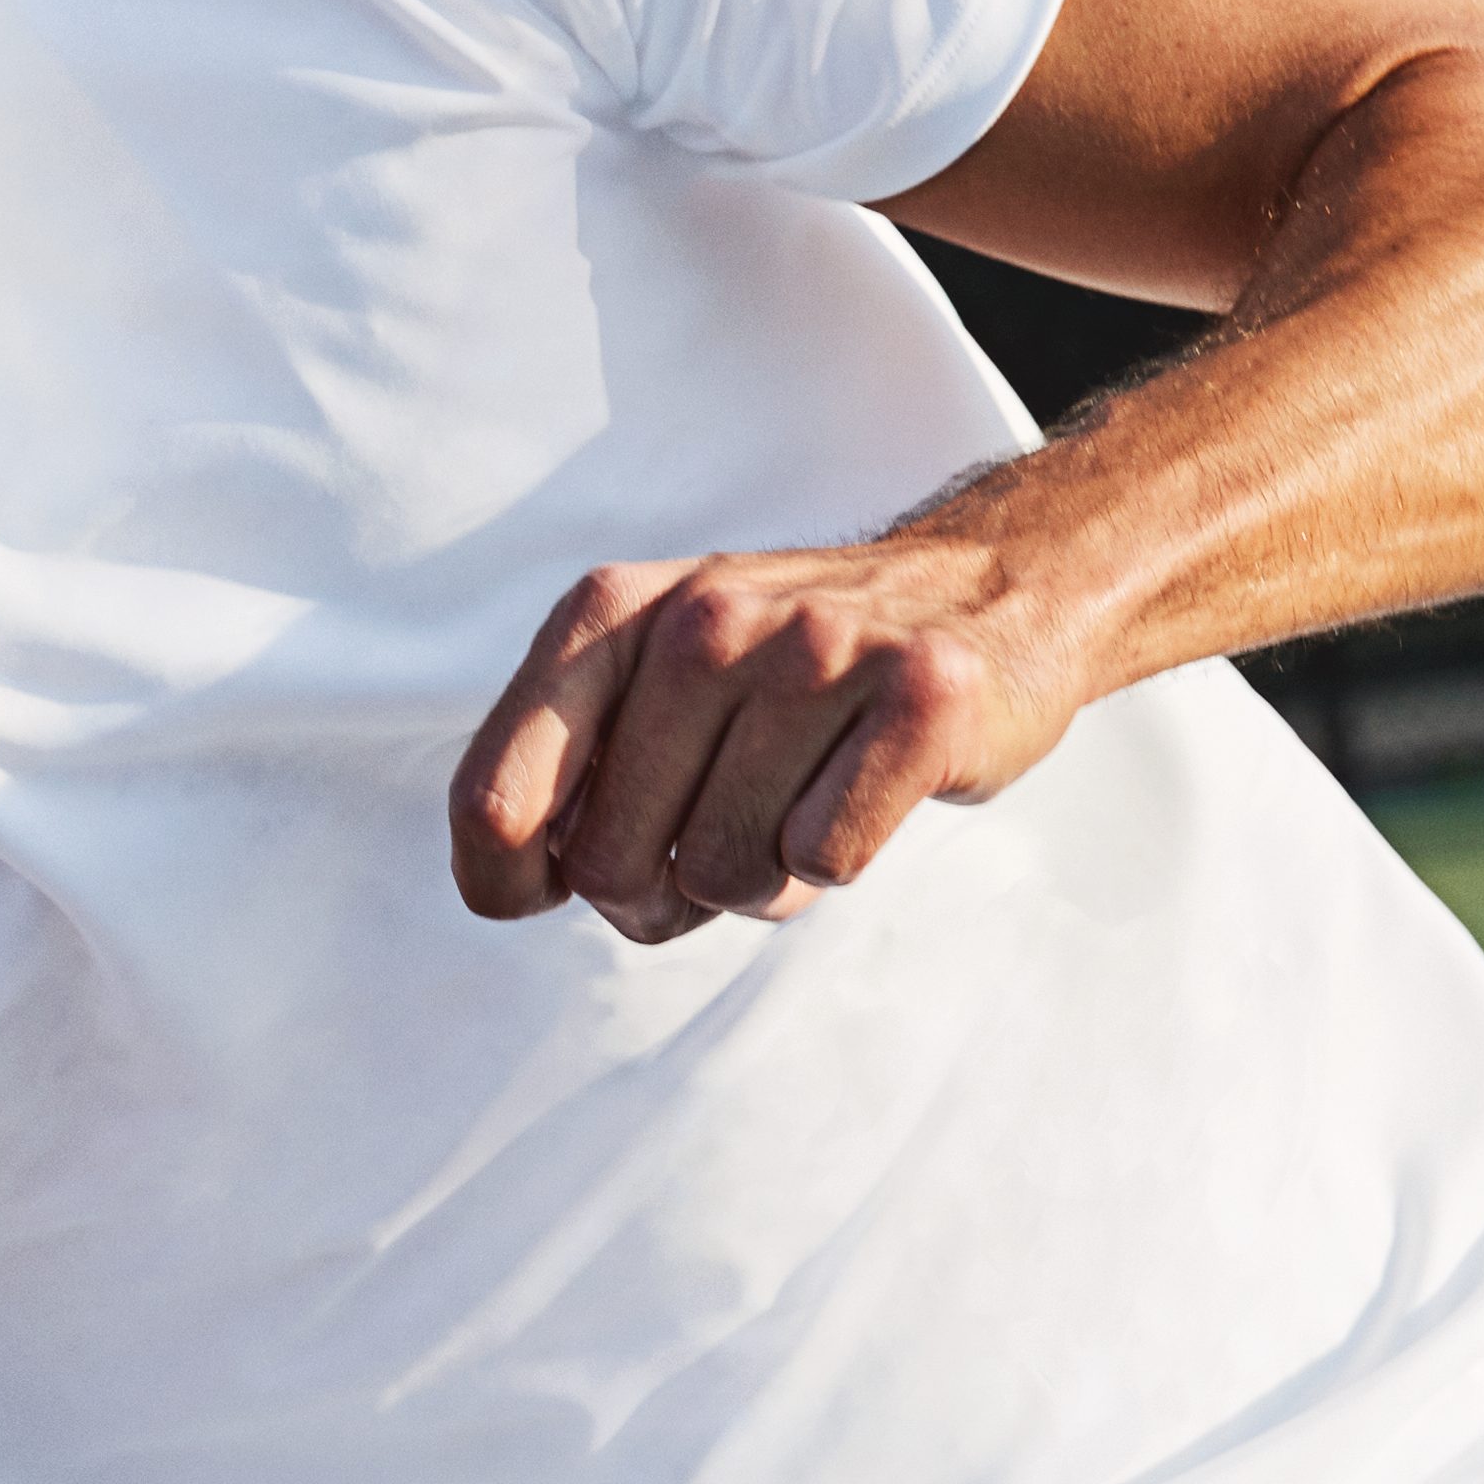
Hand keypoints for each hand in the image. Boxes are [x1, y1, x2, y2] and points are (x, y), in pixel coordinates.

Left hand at [447, 529, 1094, 939]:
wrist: (991, 589)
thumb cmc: (789, 669)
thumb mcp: (654, 676)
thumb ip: (567, 766)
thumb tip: (513, 882)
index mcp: (610, 614)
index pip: (493, 795)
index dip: (501, 878)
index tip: (541, 893)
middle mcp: (702, 619)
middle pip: (608, 865)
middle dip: (654, 894)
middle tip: (712, 846)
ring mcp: (816, 650)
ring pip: (720, 875)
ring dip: (756, 880)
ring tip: (798, 803)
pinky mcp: (921, 696)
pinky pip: (824, 862)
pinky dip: (836, 862)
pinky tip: (865, 793)